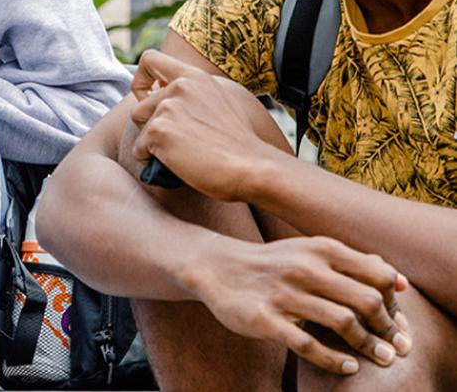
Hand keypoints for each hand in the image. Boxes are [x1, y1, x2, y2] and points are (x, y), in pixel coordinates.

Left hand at [129, 49, 288, 200]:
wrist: (252, 167)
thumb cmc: (240, 144)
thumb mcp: (220, 102)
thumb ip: (194, 94)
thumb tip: (166, 96)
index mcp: (194, 77)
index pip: (149, 59)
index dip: (141, 81)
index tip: (148, 99)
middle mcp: (179, 87)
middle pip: (138, 107)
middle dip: (149, 128)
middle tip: (174, 142)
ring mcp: (168, 108)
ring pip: (140, 130)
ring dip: (152, 145)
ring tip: (180, 154)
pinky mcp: (159, 131)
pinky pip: (139, 150)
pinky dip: (150, 161)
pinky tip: (175, 164)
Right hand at [186, 235, 411, 374]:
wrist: (218, 267)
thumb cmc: (273, 263)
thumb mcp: (309, 251)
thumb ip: (351, 262)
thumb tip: (398, 280)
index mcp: (321, 249)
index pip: (378, 275)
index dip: (395, 302)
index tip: (398, 322)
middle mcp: (305, 268)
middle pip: (366, 300)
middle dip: (389, 328)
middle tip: (398, 347)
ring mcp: (284, 294)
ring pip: (342, 322)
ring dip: (369, 346)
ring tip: (381, 358)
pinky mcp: (265, 318)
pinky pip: (307, 344)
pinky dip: (334, 360)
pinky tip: (348, 367)